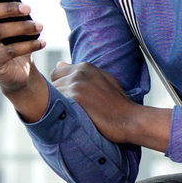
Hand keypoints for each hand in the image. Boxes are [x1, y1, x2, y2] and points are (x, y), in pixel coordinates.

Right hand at [0, 0, 49, 122]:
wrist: (16, 71)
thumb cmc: (13, 41)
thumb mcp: (9, 23)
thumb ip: (8, 13)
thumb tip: (21, 6)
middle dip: (7, 8)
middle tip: (28, 8)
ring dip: (23, 27)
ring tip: (40, 26)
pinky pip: (10, 50)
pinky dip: (29, 45)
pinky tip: (41, 42)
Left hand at [50, 61, 170, 150]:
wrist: (129, 119)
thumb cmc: (117, 102)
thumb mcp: (101, 80)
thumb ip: (80, 72)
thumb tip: (58, 63)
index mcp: (84, 67)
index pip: (56, 74)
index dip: (61, 86)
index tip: (70, 97)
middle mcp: (78, 73)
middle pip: (52, 84)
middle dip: (58, 95)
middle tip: (71, 107)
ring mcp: (75, 85)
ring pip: (52, 95)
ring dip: (58, 104)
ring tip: (73, 112)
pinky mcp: (74, 99)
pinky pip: (56, 104)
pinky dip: (60, 111)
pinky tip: (72, 117)